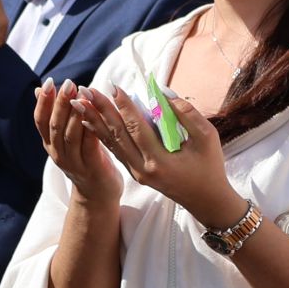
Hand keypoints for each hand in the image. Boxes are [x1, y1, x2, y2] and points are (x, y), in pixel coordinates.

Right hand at [34, 78, 121, 205]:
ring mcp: (74, 163)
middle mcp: (58, 154)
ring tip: (82, 95)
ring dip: (76, 114)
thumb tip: (38, 90)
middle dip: (61, 103)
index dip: (43, 102)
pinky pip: (90, 146)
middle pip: (55, 126)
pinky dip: (91, 130)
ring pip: (71, 136)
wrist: (97, 195)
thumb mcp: (65, 137)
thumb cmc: (84, 159)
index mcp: (51, 144)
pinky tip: (96, 115)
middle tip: (68, 83)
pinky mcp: (92, 168)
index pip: (40, 121)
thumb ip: (55, 115)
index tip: (48, 82)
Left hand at [69, 84, 240, 228]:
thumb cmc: (209, 167)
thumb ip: (187, 114)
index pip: (136, 129)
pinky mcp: (134, 172)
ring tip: (79, 102)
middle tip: (86, 91)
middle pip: (117, 135)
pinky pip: (115, 150)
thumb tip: (164, 93)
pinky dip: (101, 134)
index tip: (113, 87)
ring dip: (94, 121)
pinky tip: (89, 121)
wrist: (205, 200)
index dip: (124, 107)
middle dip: (100, 111)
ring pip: (111, 143)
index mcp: (160, 161)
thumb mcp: (207, 138)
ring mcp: (136, 172)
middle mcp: (142, 169)